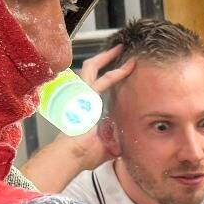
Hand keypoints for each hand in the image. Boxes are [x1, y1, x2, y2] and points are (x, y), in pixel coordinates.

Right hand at [55, 46, 136, 169]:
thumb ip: (114, 139)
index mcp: (86, 105)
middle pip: (90, 70)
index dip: (105, 76)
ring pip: (92, 68)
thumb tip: (123, 144)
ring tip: (120, 49)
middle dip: (103, 58)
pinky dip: (117, 73)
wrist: (74, 154)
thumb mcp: (105, 144)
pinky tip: (128, 67)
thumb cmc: (84, 153)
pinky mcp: (86, 96)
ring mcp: (81, 94)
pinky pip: (103, 80)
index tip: (117, 71)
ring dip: (107, 58)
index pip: (95, 84)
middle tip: (118, 50)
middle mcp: (82, 97)